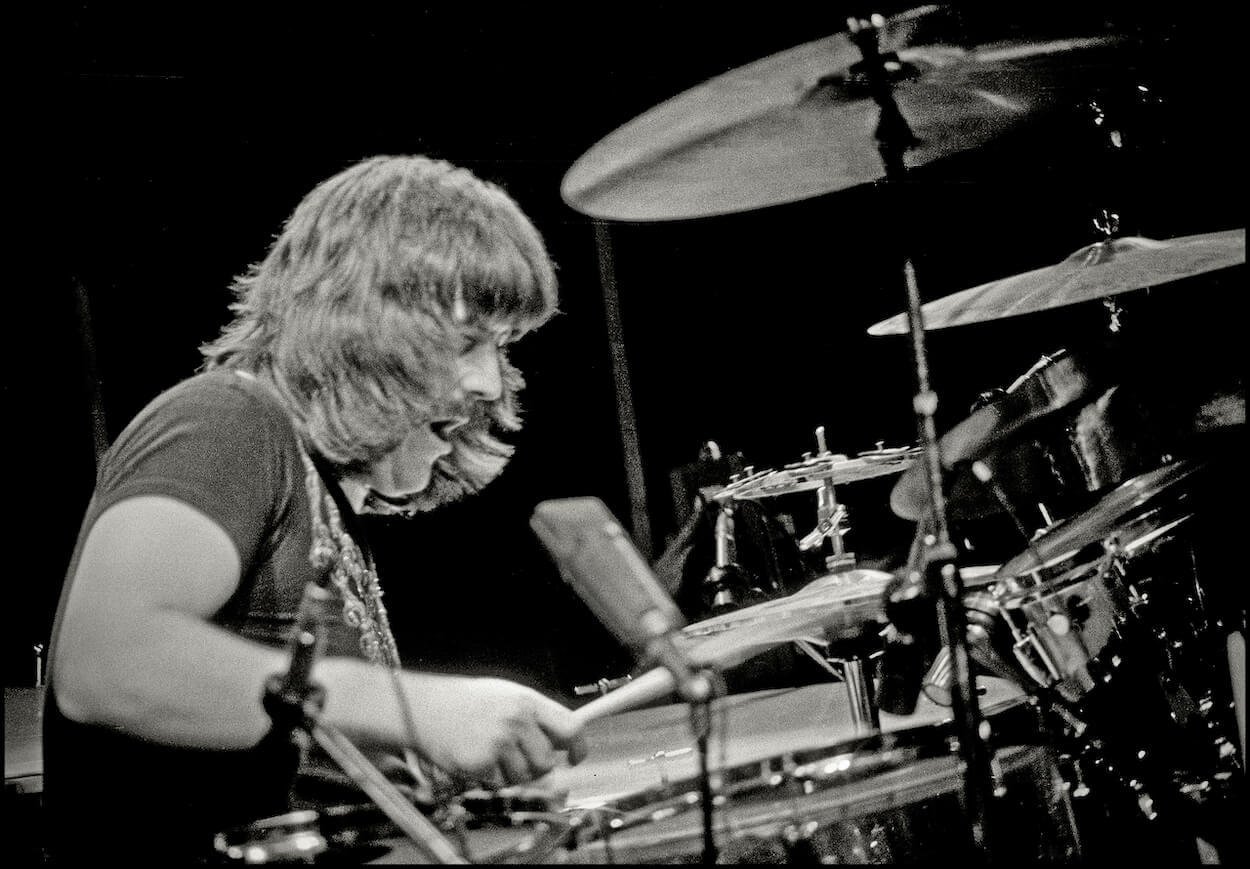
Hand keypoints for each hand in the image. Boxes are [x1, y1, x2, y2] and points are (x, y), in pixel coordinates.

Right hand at [403, 675, 586, 787]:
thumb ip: (535, 716)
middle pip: (547, 761)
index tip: (575, 757)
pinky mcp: (480, 763)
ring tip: (491, 752)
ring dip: (511, 773)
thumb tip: (565, 741)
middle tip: (517, 756)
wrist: (424, 707)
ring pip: (524, 777)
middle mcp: (516, 721)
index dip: (579, 747)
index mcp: (527, 701)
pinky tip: (476, 757)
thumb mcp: (506, 696)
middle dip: (537, 766)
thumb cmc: (468, 702)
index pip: (570, 727)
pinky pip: (499, 784)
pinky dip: (490, 777)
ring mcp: (497, 742)